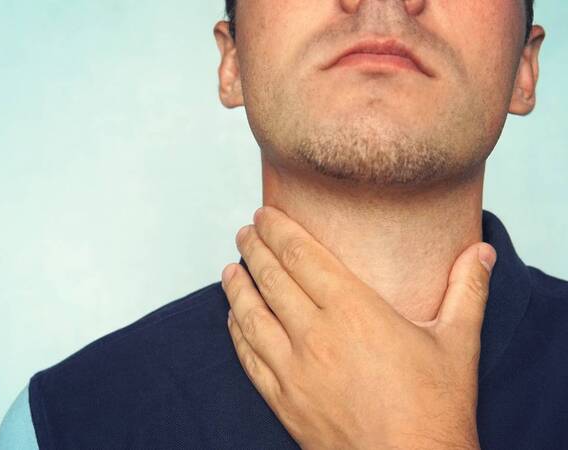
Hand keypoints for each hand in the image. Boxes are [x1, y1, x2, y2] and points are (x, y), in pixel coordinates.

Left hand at [221, 206, 495, 449]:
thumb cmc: (434, 409)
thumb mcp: (457, 343)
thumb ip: (466, 290)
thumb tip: (481, 252)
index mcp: (354, 311)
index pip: (302, 255)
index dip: (278, 230)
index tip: (264, 214)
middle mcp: (316, 334)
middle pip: (272, 278)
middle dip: (254, 249)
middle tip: (246, 232)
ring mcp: (294, 369)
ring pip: (251, 315)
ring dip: (238, 287)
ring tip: (231, 268)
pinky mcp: (283, 400)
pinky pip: (248, 357)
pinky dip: (237, 332)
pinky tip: (234, 319)